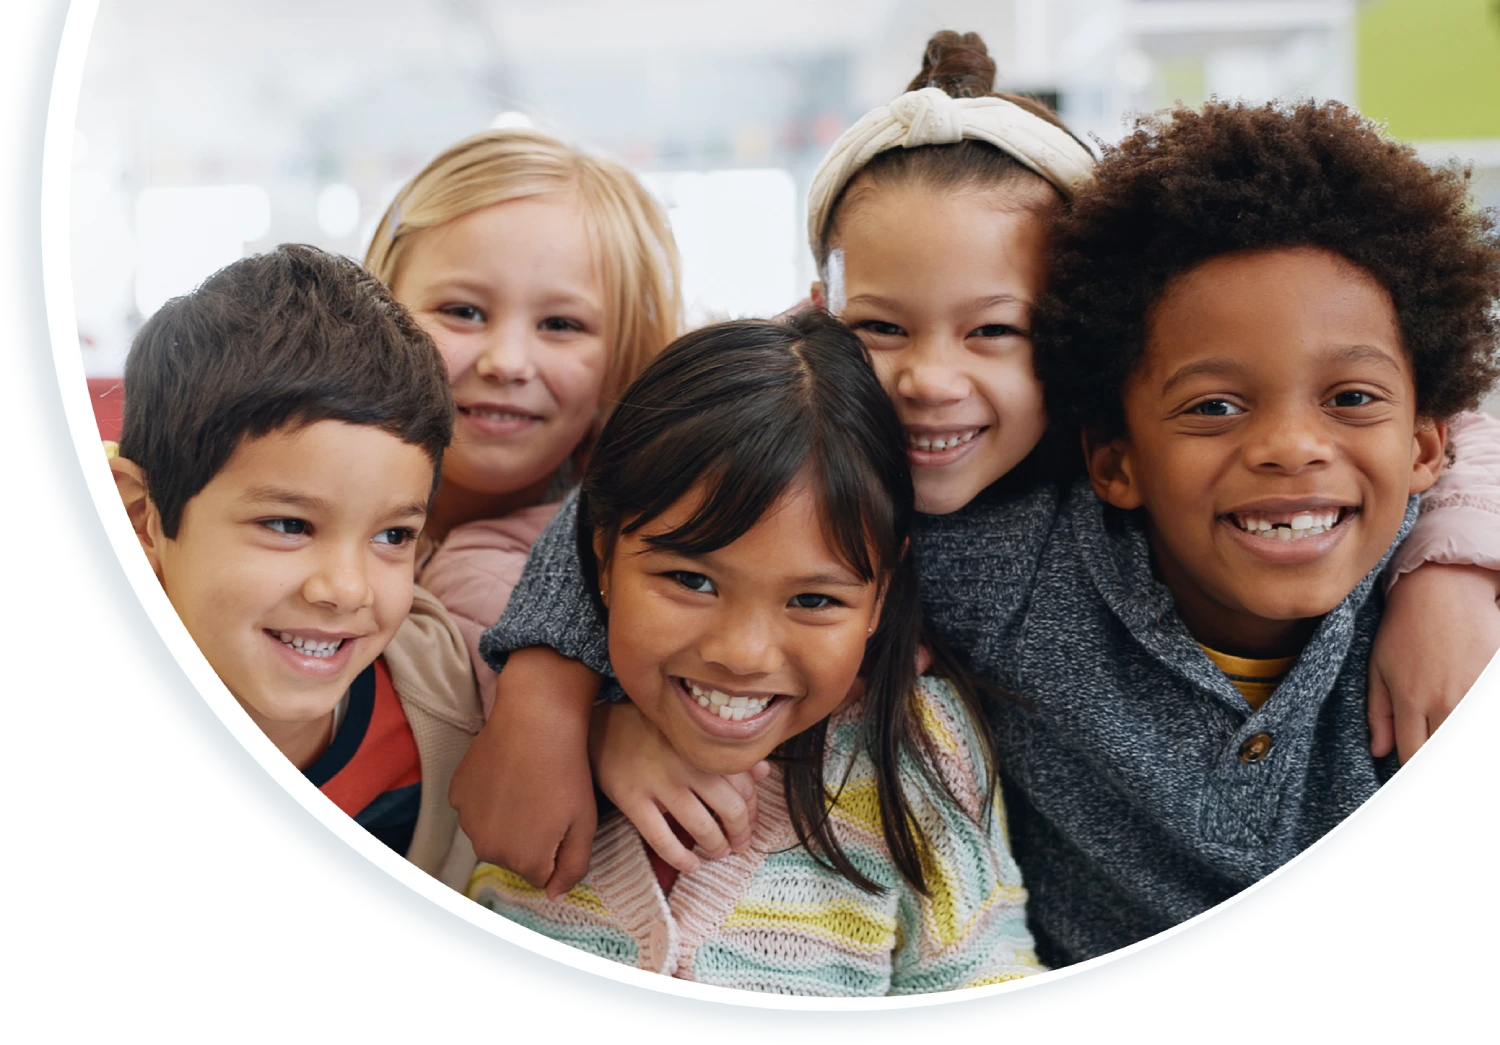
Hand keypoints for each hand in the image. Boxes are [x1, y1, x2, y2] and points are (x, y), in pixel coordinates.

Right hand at [448, 648, 601, 899]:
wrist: (537, 721)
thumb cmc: (568, 772)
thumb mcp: (585, 824)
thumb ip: (573, 868)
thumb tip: (554, 895)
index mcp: (524, 862)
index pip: (541, 874)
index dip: (555, 847)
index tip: (562, 819)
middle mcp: (489, 850)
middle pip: (513, 856)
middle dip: (529, 838)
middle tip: (546, 800)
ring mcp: (468, 822)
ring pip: (491, 833)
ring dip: (506, 819)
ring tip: (526, 786)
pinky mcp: (456, 794)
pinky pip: (475, 808)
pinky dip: (487, 798)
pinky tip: (506, 774)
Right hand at [589, 701, 770, 874]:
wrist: (602, 729)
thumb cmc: (653, 734)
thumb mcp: (691, 737)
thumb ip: (727, 754)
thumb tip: (764, 772)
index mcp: (704, 746)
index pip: (744, 786)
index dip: (752, 812)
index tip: (749, 824)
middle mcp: (686, 763)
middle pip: (730, 808)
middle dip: (740, 834)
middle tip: (739, 845)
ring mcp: (659, 782)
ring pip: (701, 827)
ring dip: (716, 847)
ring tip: (717, 853)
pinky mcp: (632, 799)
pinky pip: (662, 839)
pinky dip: (681, 858)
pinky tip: (691, 865)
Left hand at [1369, 564, 1499, 764]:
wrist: (1443, 589)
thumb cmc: (1404, 628)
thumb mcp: (1379, 667)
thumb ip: (1378, 713)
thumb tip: (1378, 753)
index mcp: (1410, 701)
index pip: (1412, 756)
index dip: (1410, 771)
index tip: (1408, 775)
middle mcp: (1443, 701)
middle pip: (1439, 751)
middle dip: (1429, 759)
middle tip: (1423, 754)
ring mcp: (1473, 691)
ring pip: (1458, 733)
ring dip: (1449, 736)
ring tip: (1441, 728)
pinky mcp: (1493, 678)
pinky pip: (1482, 704)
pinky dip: (1470, 714)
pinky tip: (1460, 713)